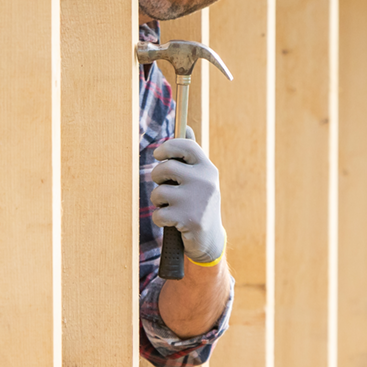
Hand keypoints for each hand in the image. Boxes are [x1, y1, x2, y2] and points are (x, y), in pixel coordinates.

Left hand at [150, 129, 225, 264]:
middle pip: (166, 167)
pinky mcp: (188, 219)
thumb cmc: (199, 203)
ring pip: (159, 192)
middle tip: (162, 185)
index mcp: (208, 169)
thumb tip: (185, 126)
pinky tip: (172, 222)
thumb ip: (191, 155)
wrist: (209, 239)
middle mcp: (205, 181)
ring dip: (158, 202)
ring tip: (169, 207)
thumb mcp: (200, 178)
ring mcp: (197, 200)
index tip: (158, 154)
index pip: (186, 146)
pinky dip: (160, 220)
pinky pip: (159, 214)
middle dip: (157, 177)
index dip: (168, 147)